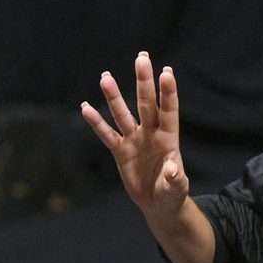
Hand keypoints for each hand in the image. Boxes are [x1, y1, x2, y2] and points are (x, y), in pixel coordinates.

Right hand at [81, 52, 187, 216]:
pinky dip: (96, 122)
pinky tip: (86, 107)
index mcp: (169, 138)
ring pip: (122, 114)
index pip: (169, 110)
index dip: (168, 92)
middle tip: (141, 58)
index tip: (166, 71)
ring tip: (105, 77)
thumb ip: (175, 178)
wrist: (158, 204)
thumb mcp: (177, 188)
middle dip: (143, 82)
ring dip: (114, 97)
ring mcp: (134, 140)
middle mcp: (151, 133)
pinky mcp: (120, 151)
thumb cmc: (172, 193)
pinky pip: (107, 135)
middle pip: (146, 103)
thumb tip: (172, 169)